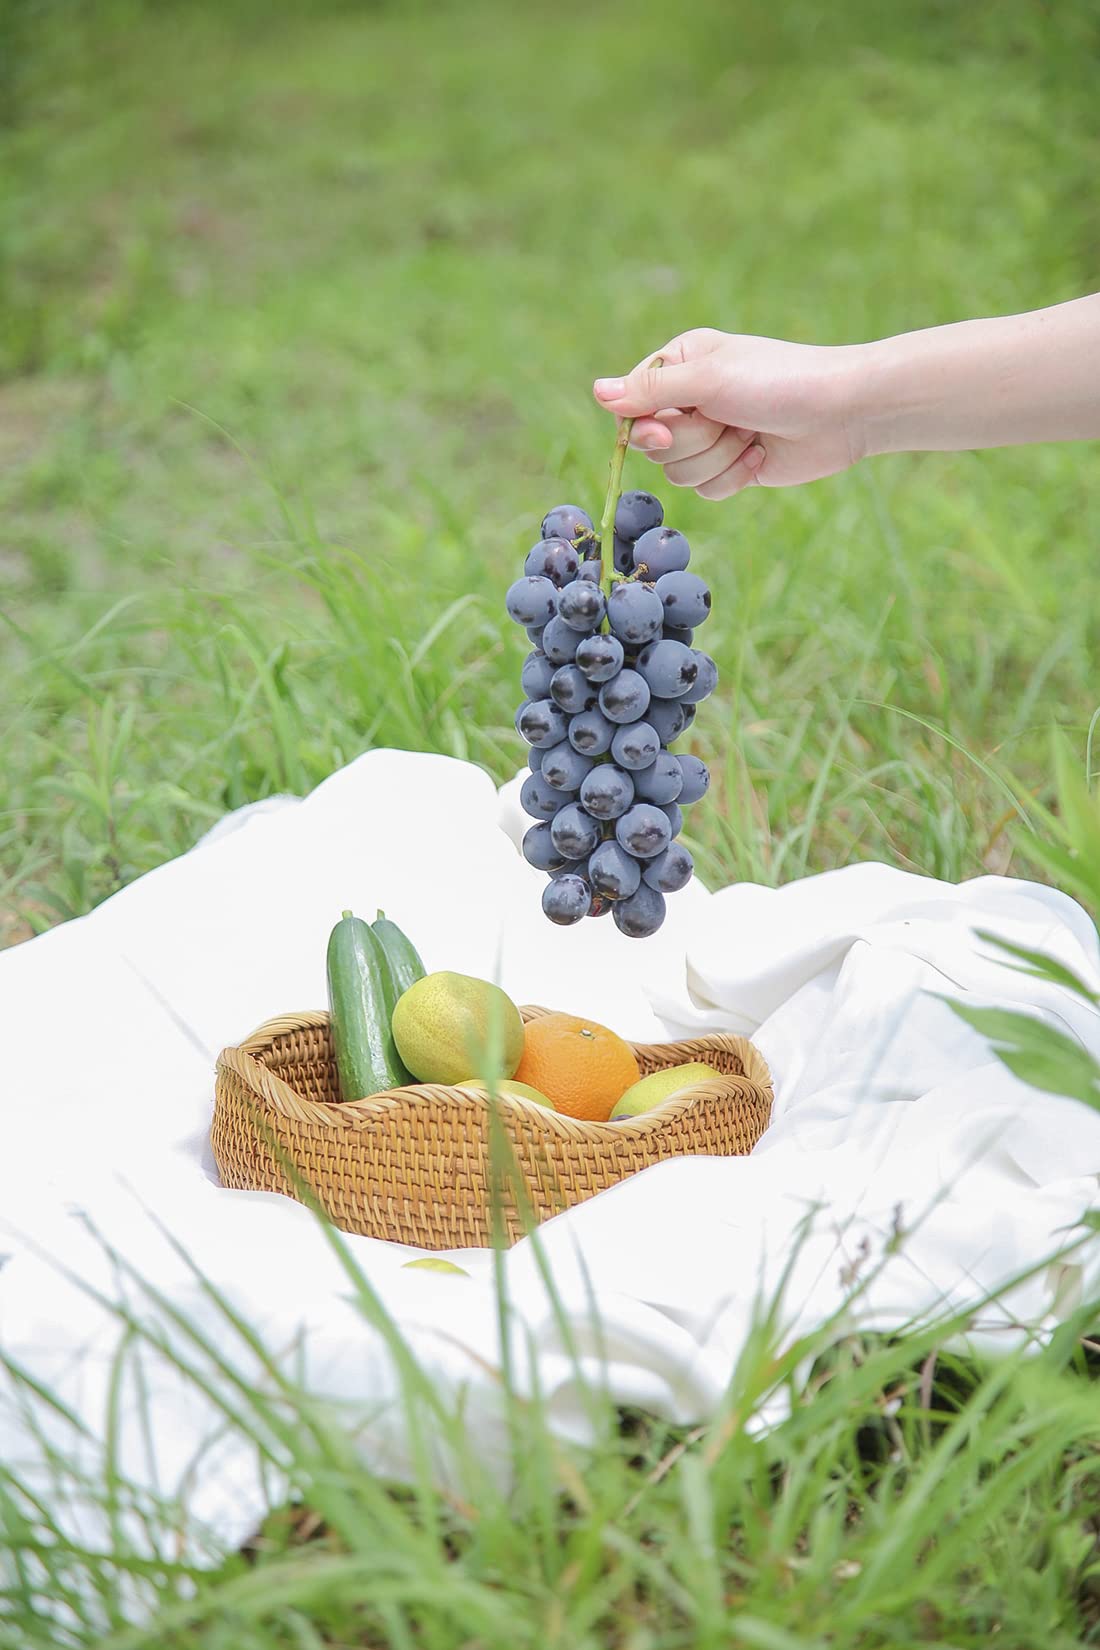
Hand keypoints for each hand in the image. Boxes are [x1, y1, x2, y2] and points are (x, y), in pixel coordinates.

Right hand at [593, 327, 862, 496]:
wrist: (841, 411)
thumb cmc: (779, 382)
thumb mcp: (709, 381)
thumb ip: (651, 390)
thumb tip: (597, 393)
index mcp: (680, 365)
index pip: (631, 404)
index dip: (644, 426)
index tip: (667, 428)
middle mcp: (690, 400)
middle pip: (653, 445)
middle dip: (693, 441)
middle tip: (727, 421)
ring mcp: (711, 435)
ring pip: (678, 473)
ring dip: (717, 458)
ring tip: (750, 433)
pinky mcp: (732, 466)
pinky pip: (706, 490)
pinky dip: (734, 475)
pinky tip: (761, 452)